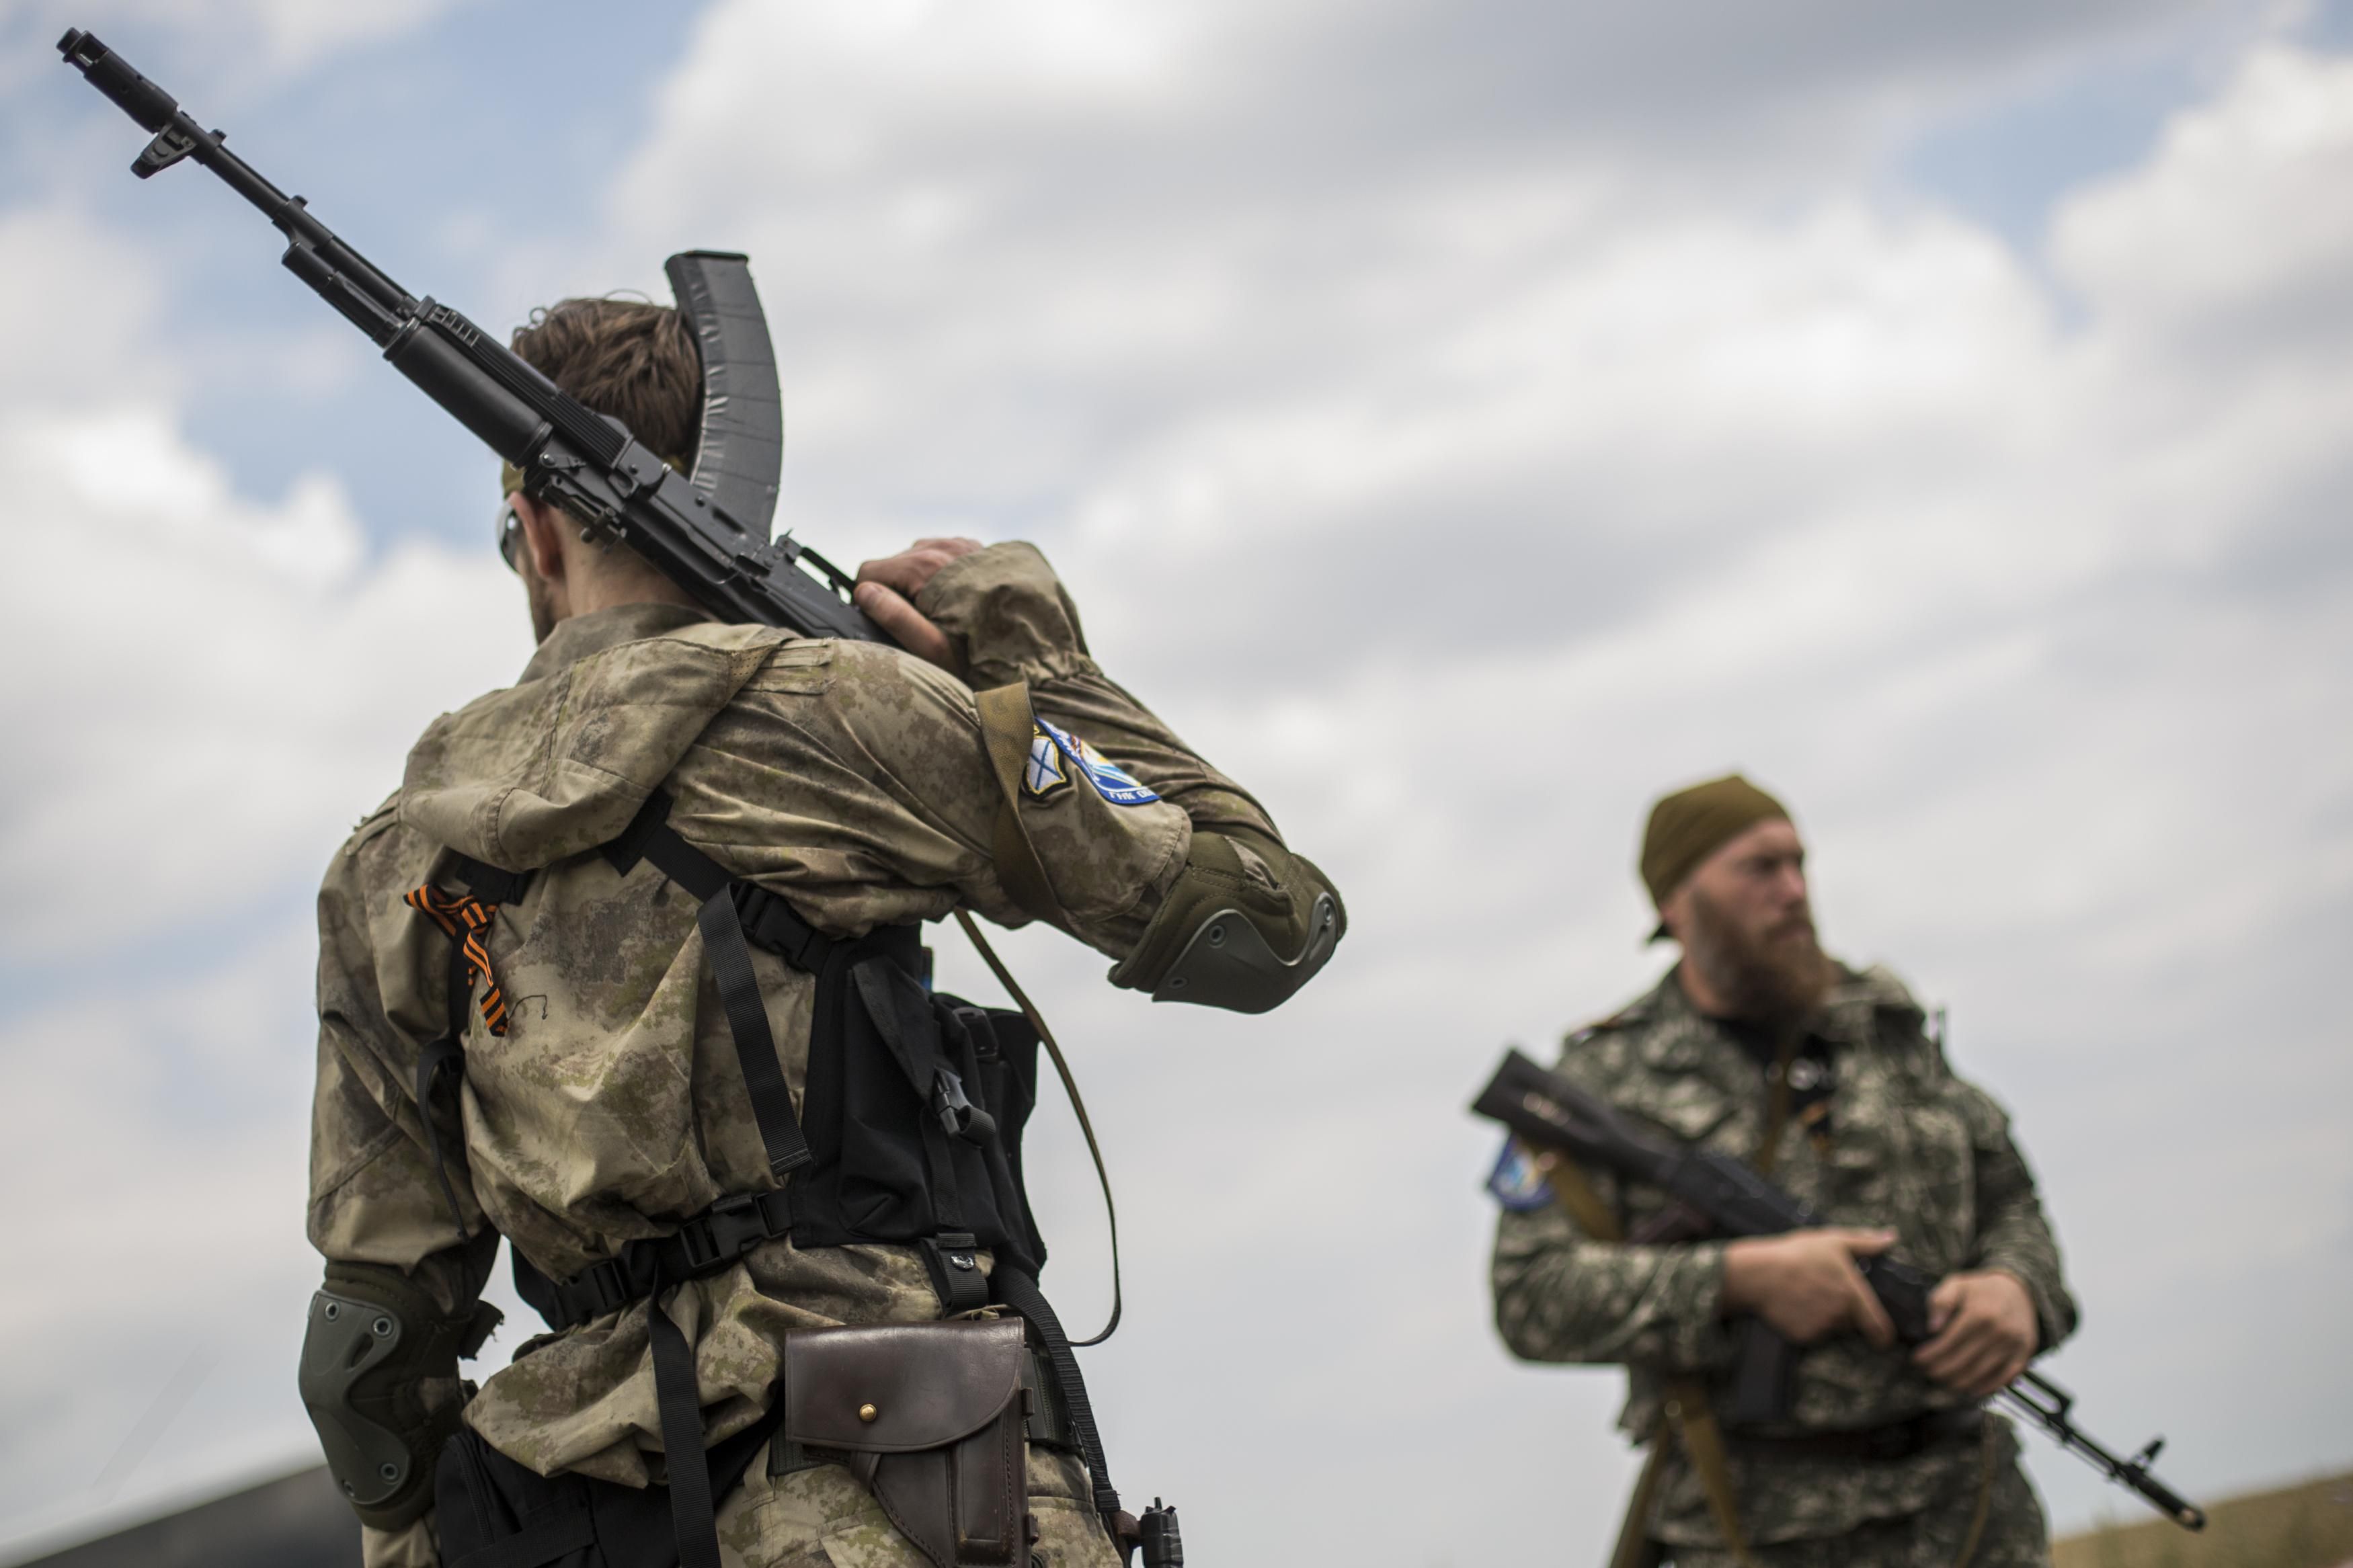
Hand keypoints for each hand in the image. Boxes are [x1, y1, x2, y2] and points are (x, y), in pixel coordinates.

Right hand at [853, 537, 981, 669]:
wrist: (1039, 649)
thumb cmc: (983, 656)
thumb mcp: (934, 648)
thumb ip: (896, 618)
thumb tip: (864, 593)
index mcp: (925, 567)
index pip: (869, 571)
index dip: (871, 600)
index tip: (890, 621)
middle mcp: (944, 547)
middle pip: (894, 564)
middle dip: (899, 591)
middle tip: (924, 623)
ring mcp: (965, 545)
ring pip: (919, 557)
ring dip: (921, 581)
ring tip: (945, 613)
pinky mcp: (982, 549)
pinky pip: (946, 556)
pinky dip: (944, 574)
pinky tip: (961, 599)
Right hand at [1721, 1228, 1898, 1347]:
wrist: (1758, 1274)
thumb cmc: (1796, 1254)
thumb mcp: (1832, 1241)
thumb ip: (1865, 1243)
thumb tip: (1891, 1237)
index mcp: (1852, 1295)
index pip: (1879, 1326)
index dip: (1884, 1335)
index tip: (1884, 1339)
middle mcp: (1840, 1316)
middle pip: (1851, 1322)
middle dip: (1843, 1312)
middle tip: (1823, 1293)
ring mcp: (1821, 1328)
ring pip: (1831, 1328)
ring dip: (1825, 1318)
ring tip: (1805, 1295)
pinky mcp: (1802, 1336)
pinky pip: (1811, 1333)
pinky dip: (1806, 1324)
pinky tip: (1794, 1306)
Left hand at [1913, 1270, 2037, 1396]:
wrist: (2018, 1290)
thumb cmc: (1979, 1290)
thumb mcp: (1956, 1284)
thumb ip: (1940, 1302)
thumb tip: (1932, 1328)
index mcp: (1979, 1313)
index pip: (1948, 1343)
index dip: (1930, 1355)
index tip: (1916, 1360)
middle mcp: (1998, 1331)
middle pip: (1962, 1362)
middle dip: (1940, 1371)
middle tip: (1926, 1372)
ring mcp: (2013, 1344)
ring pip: (1980, 1374)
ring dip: (1958, 1383)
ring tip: (1943, 1381)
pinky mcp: (2024, 1353)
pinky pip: (2004, 1378)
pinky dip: (1986, 1387)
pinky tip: (1969, 1389)